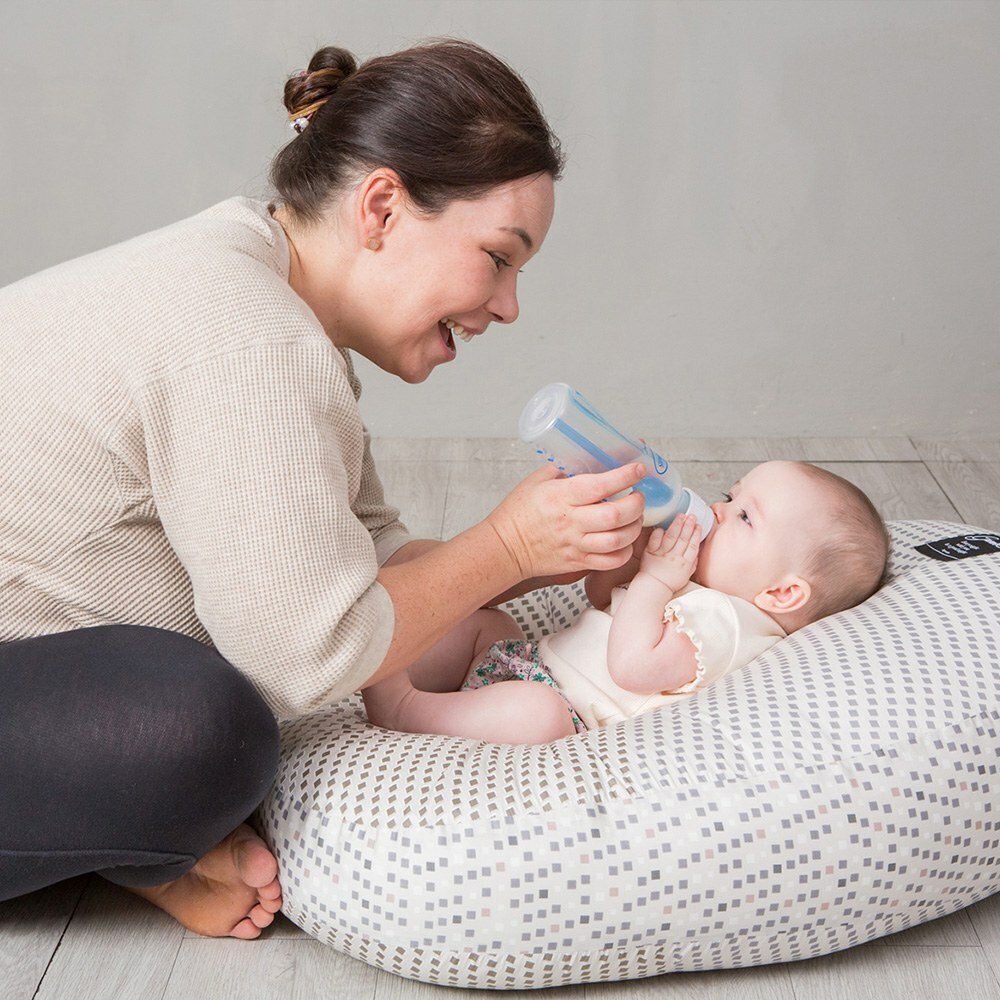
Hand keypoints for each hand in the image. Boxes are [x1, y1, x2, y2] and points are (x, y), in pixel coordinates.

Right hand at [485, 464, 646, 579]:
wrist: (504, 547)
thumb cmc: (519, 512)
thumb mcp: (539, 479)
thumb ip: (570, 468)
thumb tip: (601, 456)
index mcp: (561, 497)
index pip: (600, 485)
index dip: (625, 475)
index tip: (638, 469)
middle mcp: (571, 522)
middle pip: (616, 515)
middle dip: (636, 503)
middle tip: (638, 495)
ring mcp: (576, 545)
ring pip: (618, 540)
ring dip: (634, 527)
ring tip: (634, 517)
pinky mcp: (579, 563)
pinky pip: (611, 561)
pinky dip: (625, 551)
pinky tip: (623, 540)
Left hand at [637, 513, 699, 592]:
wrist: (654, 588)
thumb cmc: (670, 582)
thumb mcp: (686, 575)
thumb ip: (693, 563)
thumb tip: (697, 552)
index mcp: (685, 563)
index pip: (693, 546)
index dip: (696, 535)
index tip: (699, 525)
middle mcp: (675, 558)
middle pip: (684, 539)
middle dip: (689, 526)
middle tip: (691, 516)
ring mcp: (662, 555)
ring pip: (671, 537)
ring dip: (677, 526)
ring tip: (681, 516)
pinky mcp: (651, 553)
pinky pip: (654, 541)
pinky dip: (658, 534)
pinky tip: (661, 527)